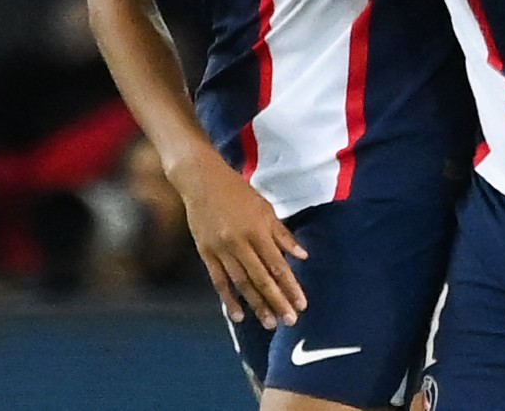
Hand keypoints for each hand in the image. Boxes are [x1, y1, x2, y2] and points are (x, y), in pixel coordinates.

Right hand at [168, 151, 307, 330]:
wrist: (201, 180)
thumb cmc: (237, 192)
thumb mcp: (264, 208)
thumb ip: (282, 234)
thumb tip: (303, 255)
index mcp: (258, 230)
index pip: (278, 265)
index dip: (291, 286)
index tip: (301, 305)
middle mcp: (240, 243)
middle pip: (261, 278)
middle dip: (277, 301)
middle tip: (290, 322)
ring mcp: (221, 249)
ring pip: (241, 283)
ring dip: (256, 305)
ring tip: (269, 323)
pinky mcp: (206, 253)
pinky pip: (219, 280)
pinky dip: (228, 298)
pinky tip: (238, 315)